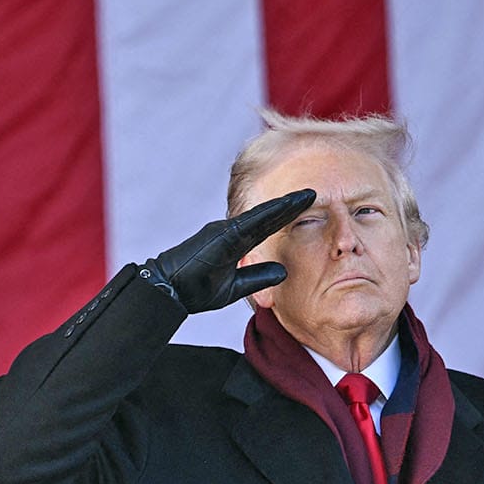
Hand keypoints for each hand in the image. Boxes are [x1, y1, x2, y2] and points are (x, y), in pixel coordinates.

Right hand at [142, 188, 316, 312]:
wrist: (170, 290)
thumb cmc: (195, 289)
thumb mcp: (234, 286)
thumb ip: (257, 277)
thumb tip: (282, 272)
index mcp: (233, 242)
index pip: (266, 227)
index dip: (286, 217)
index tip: (307, 207)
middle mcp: (230, 231)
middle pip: (267, 217)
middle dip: (290, 206)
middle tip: (313, 193)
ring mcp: (225, 231)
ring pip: (261, 215)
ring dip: (284, 205)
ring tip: (307, 196)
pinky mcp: (221, 235)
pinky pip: (250, 223)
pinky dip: (268, 213)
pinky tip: (284, 207)